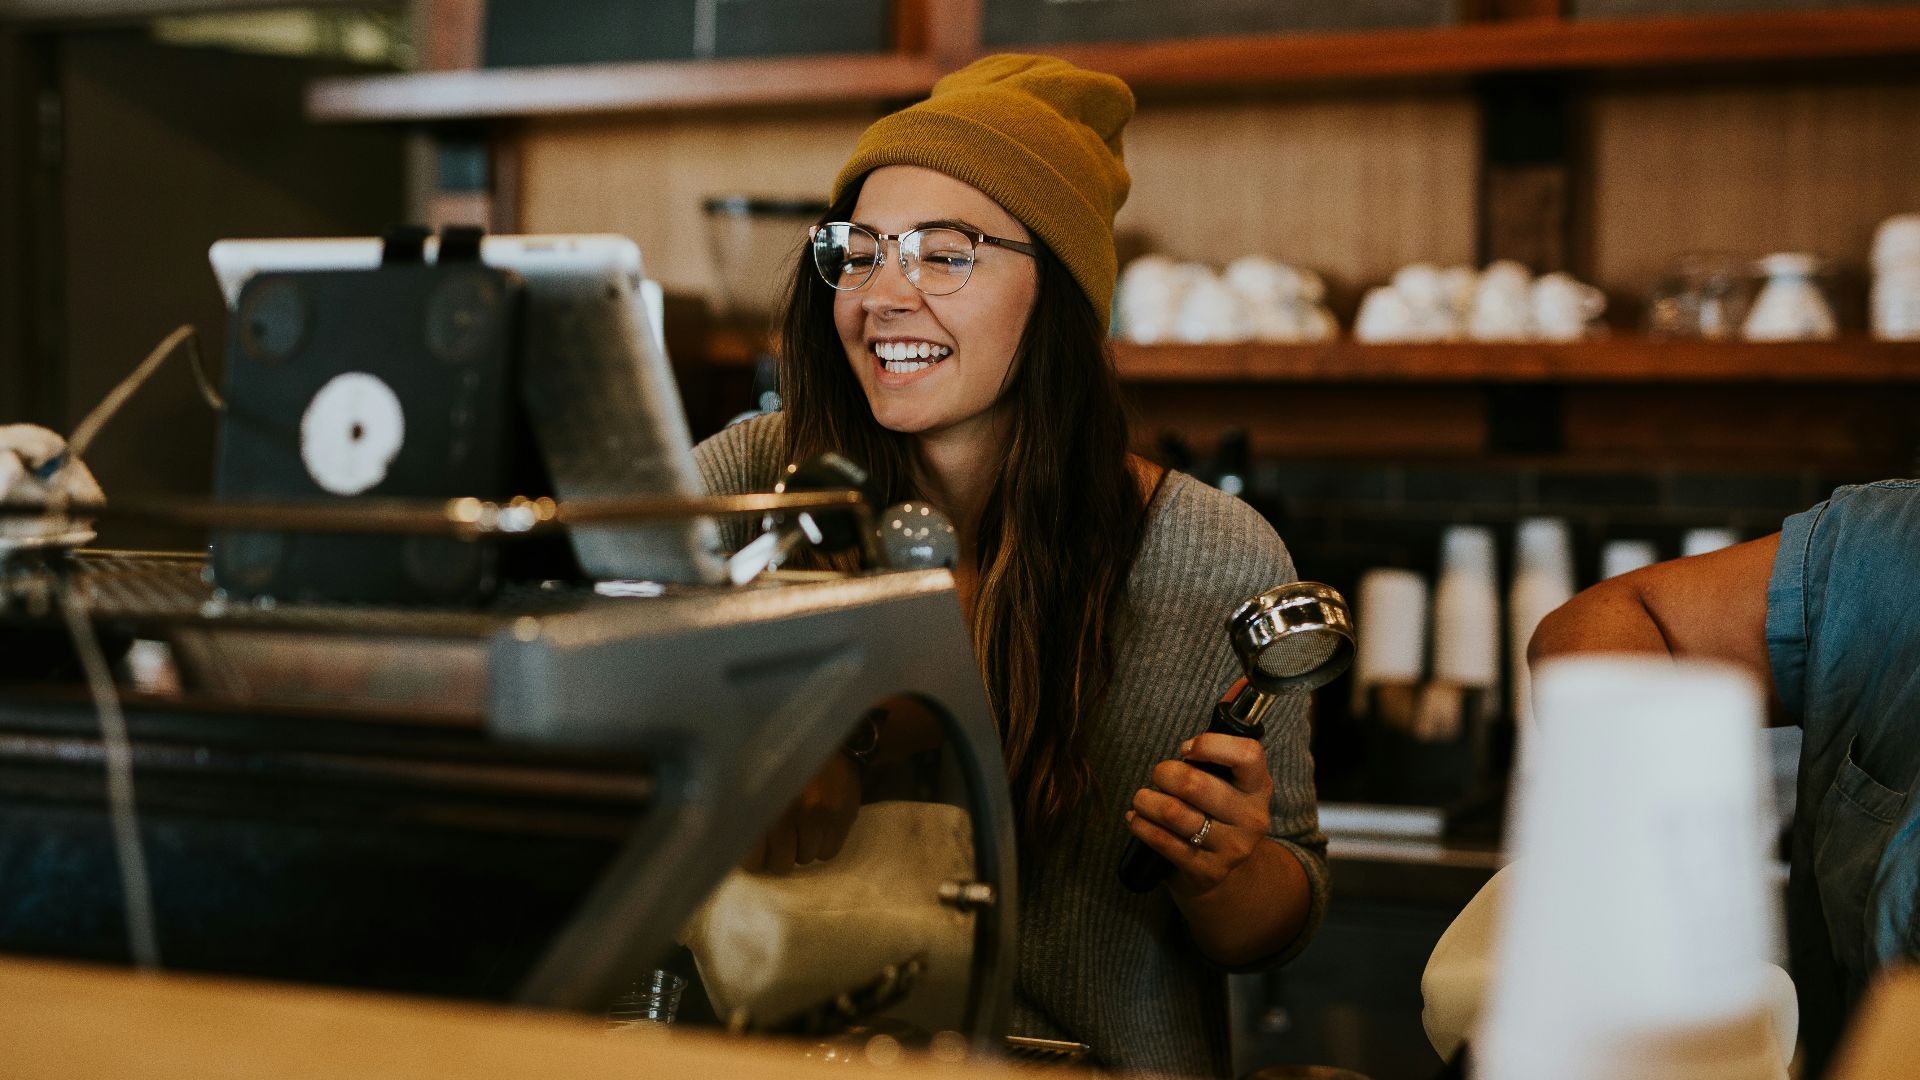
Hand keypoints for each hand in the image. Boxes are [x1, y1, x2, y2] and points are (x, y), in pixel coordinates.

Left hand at [744, 751, 860, 873]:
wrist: (826, 740)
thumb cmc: (782, 764)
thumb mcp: (755, 782)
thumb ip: (745, 815)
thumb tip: (734, 848)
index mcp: (760, 802)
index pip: (753, 856)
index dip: (755, 858)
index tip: (757, 850)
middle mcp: (788, 810)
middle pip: (781, 862)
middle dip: (780, 856)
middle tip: (781, 841)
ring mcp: (818, 814)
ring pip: (806, 858)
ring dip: (803, 849)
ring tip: (803, 827)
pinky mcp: (841, 816)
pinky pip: (828, 853)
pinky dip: (823, 846)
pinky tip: (820, 827)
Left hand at [1125, 732, 1272, 897]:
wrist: (1224, 873)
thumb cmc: (1217, 811)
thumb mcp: (1230, 777)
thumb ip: (1228, 734)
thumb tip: (1239, 683)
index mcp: (1258, 786)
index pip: (1247, 755)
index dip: (1210, 745)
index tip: (1186, 749)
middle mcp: (1251, 817)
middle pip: (1196, 785)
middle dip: (1164, 774)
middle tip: (1157, 776)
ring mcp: (1232, 848)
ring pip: (1175, 814)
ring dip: (1146, 801)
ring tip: (1141, 798)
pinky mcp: (1207, 871)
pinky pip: (1163, 842)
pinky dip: (1141, 825)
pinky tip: (1136, 818)